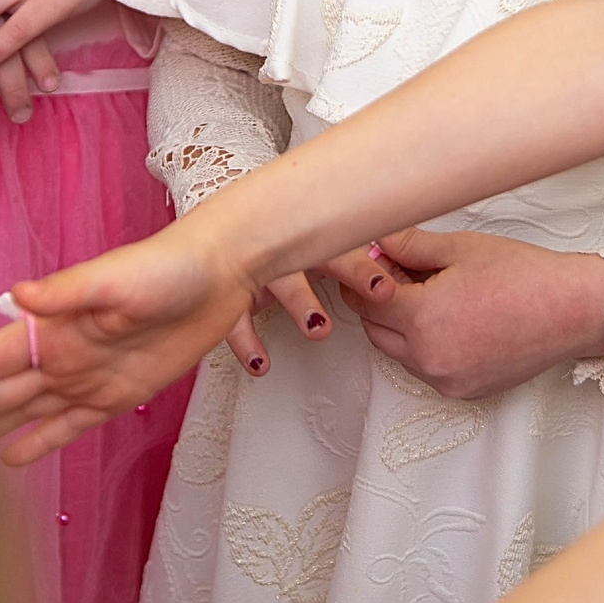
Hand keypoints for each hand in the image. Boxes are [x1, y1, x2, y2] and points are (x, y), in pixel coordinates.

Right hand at [0, 219, 261, 464]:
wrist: (218, 275)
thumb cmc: (167, 266)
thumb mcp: (115, 276)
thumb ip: (65, 292)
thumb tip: (15, 295)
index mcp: (50, 326)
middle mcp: (59, 354)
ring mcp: (84, 376)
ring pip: (23, 413)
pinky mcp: (115, 395)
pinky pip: (67, 425)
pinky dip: (38, 442)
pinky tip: (10, 458)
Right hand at [218, 246, 388, 376]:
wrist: (212, 238)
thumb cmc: (271, 248)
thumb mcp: (310, 249)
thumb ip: (350, 261)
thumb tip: (390, 273)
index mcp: (311, 237)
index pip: (347, 246)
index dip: (368, 265)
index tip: (389, 286)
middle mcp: (285, 247)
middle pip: (323, 252)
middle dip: (353, 270)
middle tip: (379, 291)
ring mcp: (256, 267)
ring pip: (282, 279)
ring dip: (303, 303)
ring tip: (321, 329)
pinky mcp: (228, 292)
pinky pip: (236, 318)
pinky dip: (247, 343)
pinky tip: (261, 364)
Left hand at [355, 228, 603, 399]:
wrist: (571, 310)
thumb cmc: (522, 275)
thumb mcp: (459, 249)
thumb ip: (408, 245)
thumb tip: (375, 238)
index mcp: (422, 318)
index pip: (364, 300)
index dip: (365, 277)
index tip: (375, 260)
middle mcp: (428, 358)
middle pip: (375, 330)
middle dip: (378, 303)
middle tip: (403, 273)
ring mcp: (446, 380)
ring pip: (399, 353)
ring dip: (401, 327)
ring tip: (434, 295)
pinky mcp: (464, 392)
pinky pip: (427, 369)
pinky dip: (427, 347)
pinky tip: (454, 320)